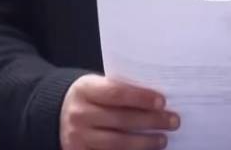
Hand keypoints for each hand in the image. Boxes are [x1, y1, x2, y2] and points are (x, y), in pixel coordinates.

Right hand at [59, 74, 178, 149]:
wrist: (57, 115)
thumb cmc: (88, 99)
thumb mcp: (96, 87)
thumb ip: (118, 91)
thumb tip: (157, 101)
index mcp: (84, 90)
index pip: (116, 93)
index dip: (141, 98)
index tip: (162, 101)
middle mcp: (79, 114)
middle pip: (121, 119)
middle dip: (151, 121)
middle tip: (173, 121)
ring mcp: (78, 136)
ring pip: (117, 142)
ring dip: (145, 142)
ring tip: (163, 139)